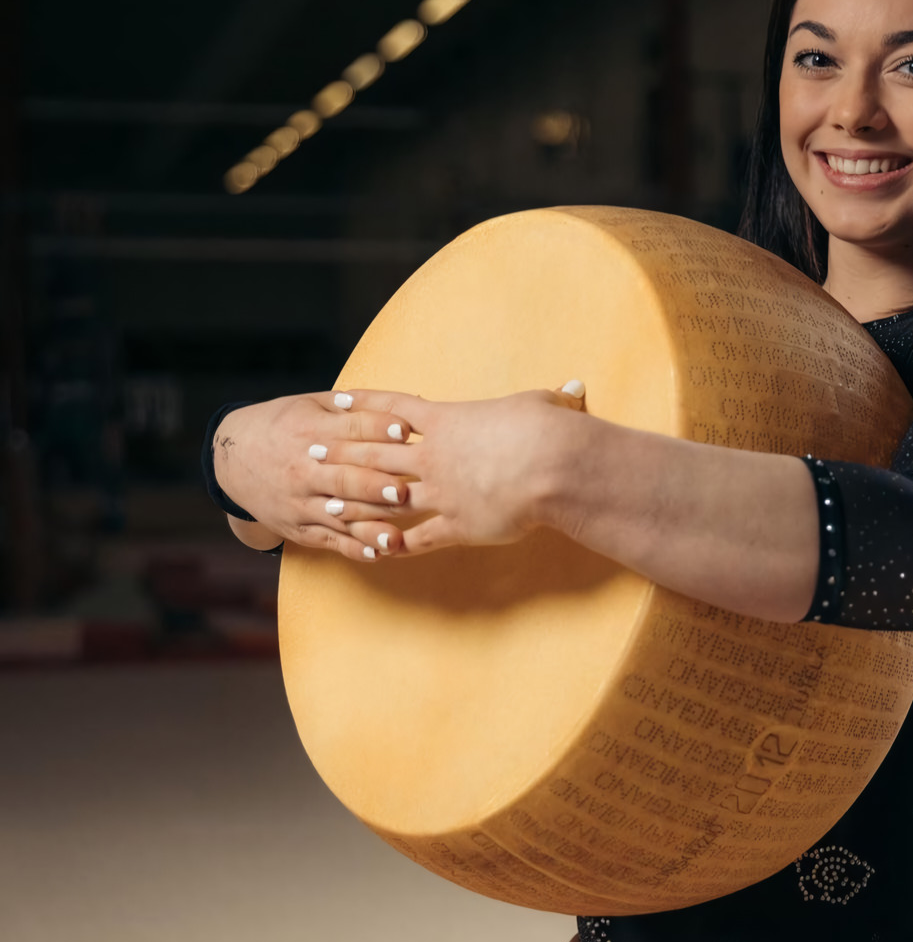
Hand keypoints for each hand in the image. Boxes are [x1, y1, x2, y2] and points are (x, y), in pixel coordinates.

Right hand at [212, 393, 417, 560]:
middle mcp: (304, 469)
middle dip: (374, 485)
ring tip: (396, 536)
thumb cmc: (282, 426)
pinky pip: (329, 540)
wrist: (232, 459)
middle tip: (403, 491)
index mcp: (310, 431)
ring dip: (369, 526)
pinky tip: (376, 554)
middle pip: (344, 478)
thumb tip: (397, 405)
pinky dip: (352, 549)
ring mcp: (300, 502)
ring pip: (339, 515)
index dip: (378, 429)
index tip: (405, 431)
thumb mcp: (308, 405)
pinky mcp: (299, 527)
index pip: (349, 430)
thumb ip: (349, 407)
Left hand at [315, 381, 587, 554]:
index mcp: (447, 420)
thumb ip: (547, 401)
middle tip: (309, 452)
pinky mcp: (455, 526)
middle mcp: (434, 457)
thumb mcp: (542, 405)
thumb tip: (573, 391)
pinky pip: (417, 538)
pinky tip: (377, 550)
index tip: (337, 401)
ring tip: (326, 503)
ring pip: (385, 497)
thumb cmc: (547, 429)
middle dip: (340, 453)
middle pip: (375, 453)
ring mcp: (441, 494)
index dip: (365, 404)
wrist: (552, 467)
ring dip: (354, 501)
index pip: (394, 409)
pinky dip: (396, 544)